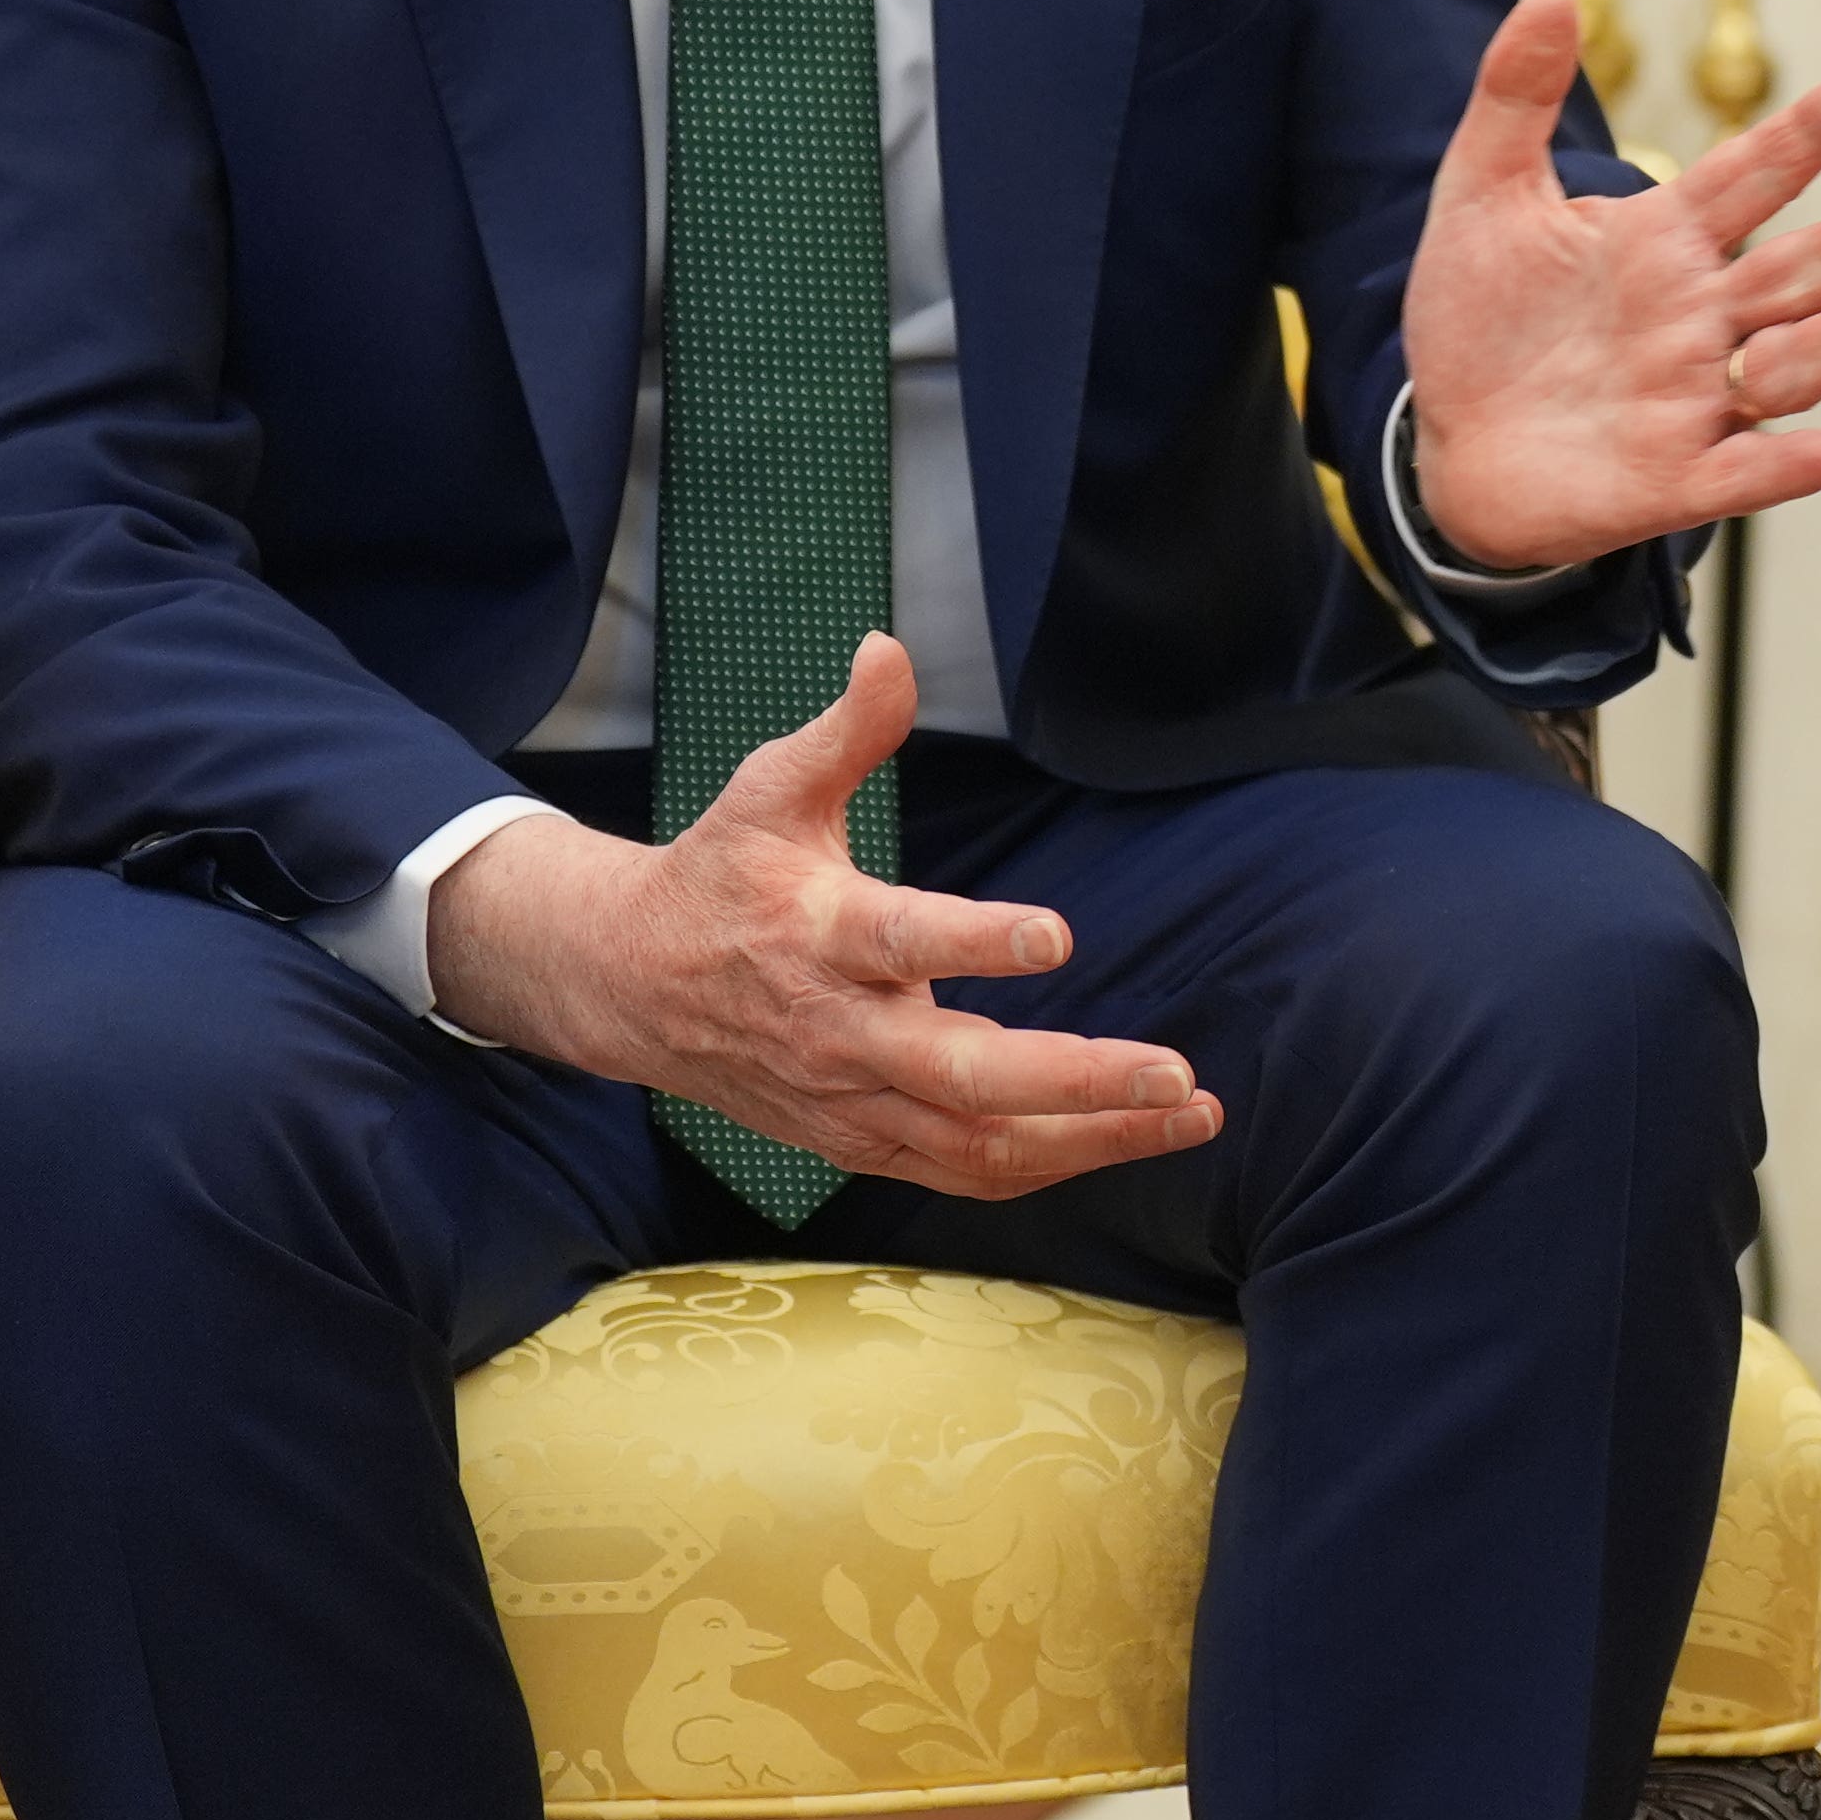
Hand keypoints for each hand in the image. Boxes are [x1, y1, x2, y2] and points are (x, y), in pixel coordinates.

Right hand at [424, 635, 1223, 1201]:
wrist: (629, 986)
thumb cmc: (720, 874)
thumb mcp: (769, 788)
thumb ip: (845, 729)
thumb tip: (891, 648)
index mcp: (820, 933)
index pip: (903, 940)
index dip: (978, 942)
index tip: (1060, 933)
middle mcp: (839, 1031)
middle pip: (959, 1075)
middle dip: (1075, 1079)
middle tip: (1176, 1071)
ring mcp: (849, 1099)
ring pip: (976, 1143)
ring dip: (1090, 1136)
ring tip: (1191, 1114)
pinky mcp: (859, 1141)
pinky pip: (962, 1171)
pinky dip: (1049, 1166)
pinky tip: (1129, 1140)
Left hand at [1398, 0, 1820, 571]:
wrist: (1449, 443)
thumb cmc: (1481, 317)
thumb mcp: (1484, 197)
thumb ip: (1516, 98)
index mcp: (1664, 242)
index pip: (1747, 180)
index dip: (1797, 141)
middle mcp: (1699, 316)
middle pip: (1798, 273)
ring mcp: (1694, 399)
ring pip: (1789, 366)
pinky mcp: (1671, 480)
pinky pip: (1741, 475)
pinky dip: (1787, 466)